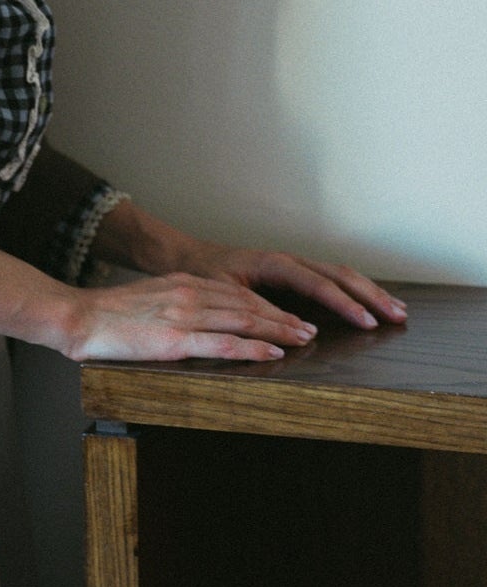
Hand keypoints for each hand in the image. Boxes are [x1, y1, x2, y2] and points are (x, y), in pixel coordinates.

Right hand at [65, 271, 324, 362]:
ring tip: (303, 340)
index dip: (267, 306)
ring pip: (243, 321)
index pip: (236, 294)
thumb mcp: (148, 299)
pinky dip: (253, 348)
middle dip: (283, 317)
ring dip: (278, 330)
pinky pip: (222, 344)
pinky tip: (273, 352)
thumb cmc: (106, 315)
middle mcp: (188, 294)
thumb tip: (197, 321)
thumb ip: (175, 305)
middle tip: (309, 328)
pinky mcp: (175, 339)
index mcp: (183, 284)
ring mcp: (183, 315)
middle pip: (247, 305)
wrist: (77, 317)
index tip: (289, 316)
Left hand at [171, 238, 407, 332]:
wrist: (188, 257)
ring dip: (369, 291)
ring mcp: (294, 265)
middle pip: (339, 274)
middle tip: (397, 316)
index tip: (367, 321)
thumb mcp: (226, 295)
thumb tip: (295, 330)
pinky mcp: (294, 273)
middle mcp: (289, 261)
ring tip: (397, 309)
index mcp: (275, 264)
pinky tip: (371, 301)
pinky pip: (331, 279)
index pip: (319, 284)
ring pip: (340, 274)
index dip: (345, 304)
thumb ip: (258, 311)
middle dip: (370, 295)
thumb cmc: (204, 276)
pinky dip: (354, 289)